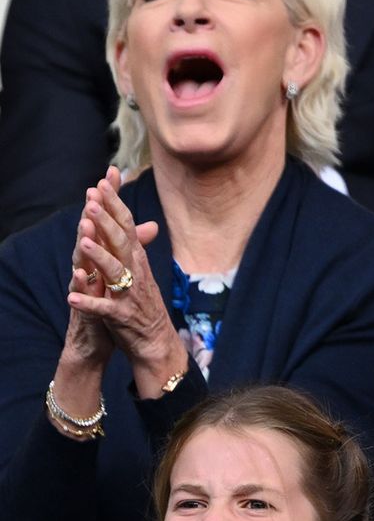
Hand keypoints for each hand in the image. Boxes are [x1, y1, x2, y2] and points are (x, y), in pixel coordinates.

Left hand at [68, 168, 185, 397]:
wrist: (155, 340)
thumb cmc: (142, 303)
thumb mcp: (140, 271)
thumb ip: (137, 245)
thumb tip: (145, 222)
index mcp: (136, 260)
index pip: (126, 225)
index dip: (115, 203)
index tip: (104, 180)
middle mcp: (135, 273)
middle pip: (121, 242)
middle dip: (106, 222)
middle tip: (91, 201)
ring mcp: (129, 295)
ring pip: (114, 272)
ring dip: (99, 257)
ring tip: (83, 242)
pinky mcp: (120, 317)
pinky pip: (103, 310)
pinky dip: (89, 305)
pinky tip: (72, 298)